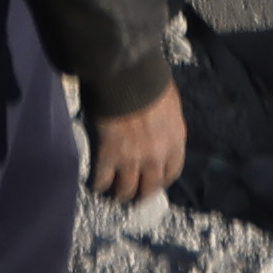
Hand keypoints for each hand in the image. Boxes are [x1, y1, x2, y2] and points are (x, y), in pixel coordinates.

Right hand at [82, 88, 186, 205]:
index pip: (172, 172)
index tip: (156, 182)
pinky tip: (97, 184)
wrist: (127, 76)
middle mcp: (157, 156)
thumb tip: (160, 126)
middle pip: (151, 186)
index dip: (163, 180)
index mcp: (175, 141)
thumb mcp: (169, 103)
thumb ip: (167, 122)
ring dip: (121, 193)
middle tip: (135, 195)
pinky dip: (99, 184)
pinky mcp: (109, 156)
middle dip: (142, 193)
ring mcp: (133, 159)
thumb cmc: (149, 81)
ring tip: (115, 194)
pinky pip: (103, 179)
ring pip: (127, 189)